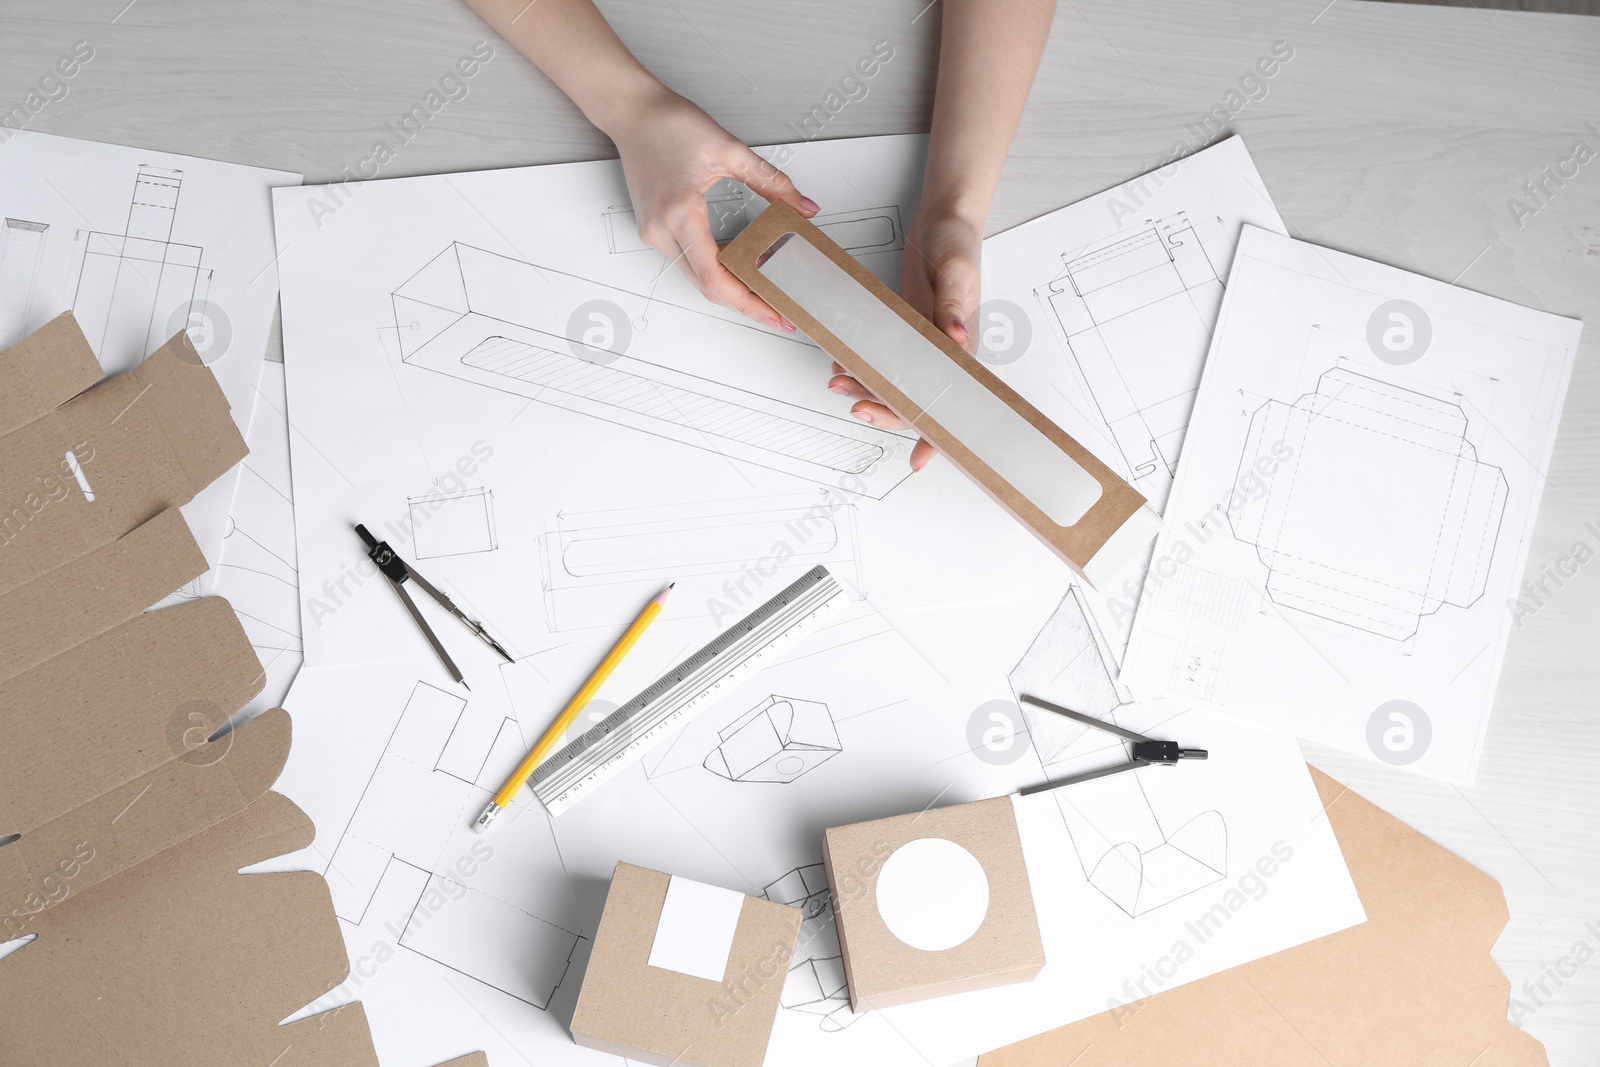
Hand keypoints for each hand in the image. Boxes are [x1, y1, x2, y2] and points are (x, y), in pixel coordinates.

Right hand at [607, 87, 818, 328]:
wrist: (631, 111)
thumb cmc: (668, 122)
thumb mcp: (729, 149)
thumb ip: (771, 182)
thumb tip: (804, 207)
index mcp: (679, 213)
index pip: (714, 278)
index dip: (746, 303)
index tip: (772, 314)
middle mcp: (661, 231)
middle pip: (706, 287)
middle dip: (745, 303)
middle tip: (778, 312)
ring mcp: (654, 233)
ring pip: (697, 277)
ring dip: (731, 287)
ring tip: (766, 289)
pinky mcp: (655, 229)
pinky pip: (689, 260)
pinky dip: (716, 268)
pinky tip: (741, 264)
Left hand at [826, 207, 982, 471]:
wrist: (946, 219)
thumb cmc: (959, 243)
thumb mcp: (958, 271)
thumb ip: (955, 306)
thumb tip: (957, 338)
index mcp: (963, 346)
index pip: (951, 401)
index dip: (937, 433)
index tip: (919, 458)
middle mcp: (942, 350)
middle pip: (915, 398)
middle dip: (885, 409)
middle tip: (856, 408)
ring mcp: (922, 341)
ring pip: (895, 380)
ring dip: (867, 387)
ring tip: (837, 381)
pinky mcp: (906, 327)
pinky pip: (885, 355)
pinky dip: (864, 362)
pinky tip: (843, 360)